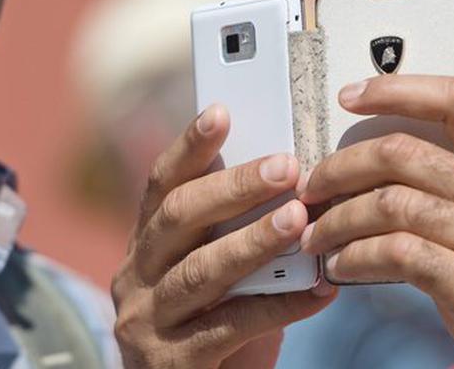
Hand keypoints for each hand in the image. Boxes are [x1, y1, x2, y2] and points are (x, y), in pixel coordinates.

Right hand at [112, 104, 336, 367]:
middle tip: (286, 166)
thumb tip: (291, 178)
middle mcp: (134, 279)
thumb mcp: (220, 276)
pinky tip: (320, 291)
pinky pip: (230, 326)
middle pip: (179, 217)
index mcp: (145, 246)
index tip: (222, 111)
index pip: (161, 185)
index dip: (190, 146)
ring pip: (200, 270)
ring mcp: (146, 323)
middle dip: (234, 186)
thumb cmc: (217, 332)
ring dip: (254, 241)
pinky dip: (280, 305)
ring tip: (300, 219)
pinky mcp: (170, 364)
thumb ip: (236, 232)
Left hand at [298, 76, 453, 367]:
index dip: (398, 89)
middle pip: (406, 153)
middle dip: (342, 166)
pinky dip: (354, 257)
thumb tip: (385, 156)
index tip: (349, 96)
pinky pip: (394, 253)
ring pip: (391, 204)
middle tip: (311, 186)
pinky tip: (340, 266)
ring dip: (337, 219)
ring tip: (315, 234)